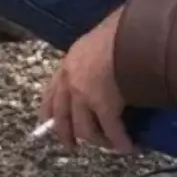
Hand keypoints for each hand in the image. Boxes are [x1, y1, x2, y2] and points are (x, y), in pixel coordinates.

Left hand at [39, 6, 134, 153]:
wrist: (129, 31)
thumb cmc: (118, 29)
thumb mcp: (95, 41)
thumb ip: (91, 56)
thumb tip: (102, 63)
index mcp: (68, 64)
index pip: (51, 92)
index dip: (48, 110)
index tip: (47, 123)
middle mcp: (70, 82)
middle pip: (63, 117)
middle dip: (66, 134)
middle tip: (72, 145)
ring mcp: (85, 95)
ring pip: (85, 129)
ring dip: (98, 140)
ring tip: (109, 145)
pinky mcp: (104, 106)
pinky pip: (111, 131)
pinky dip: (120, 141)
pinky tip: (128, 147)